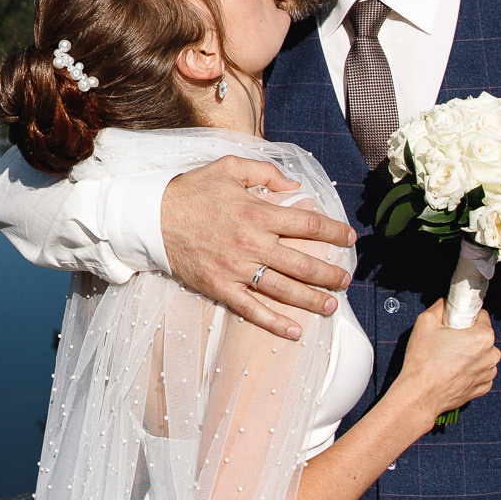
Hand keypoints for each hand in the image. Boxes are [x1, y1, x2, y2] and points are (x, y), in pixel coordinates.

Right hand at [160, 156, 353, 340]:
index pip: (308, 224)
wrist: (151, 217)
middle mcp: (252, 243)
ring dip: (313, 300)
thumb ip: (265, 172)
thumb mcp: (229, 167)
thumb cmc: (192, 190)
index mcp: (258, 212)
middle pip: (304, 263)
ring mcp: (237, 269)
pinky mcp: (221, 287)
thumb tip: (295, 185)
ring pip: (285, 290)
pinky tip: (295, 332)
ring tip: (332, 305)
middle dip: (330, 274)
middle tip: (345, 279)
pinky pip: (253, 309)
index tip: (348, 238)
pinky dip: (275, 323)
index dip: (334, 232)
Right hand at [393, 300, 498, 419]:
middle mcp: (491, 355)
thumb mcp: (425, 322)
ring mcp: (488, 374)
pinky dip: (469, 370)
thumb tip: (446, 303)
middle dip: (468, 336)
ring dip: (470, 354)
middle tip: (447, 341)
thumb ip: (440, 307)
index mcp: (482, 337)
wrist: (420, 395)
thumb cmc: (423, 362)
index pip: (481, 316)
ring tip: (447, 358)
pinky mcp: (482, 388)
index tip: (454, 323)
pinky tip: (452, 371)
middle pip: (482, 336)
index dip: (465, 317)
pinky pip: (479, 372)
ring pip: (482, 355)